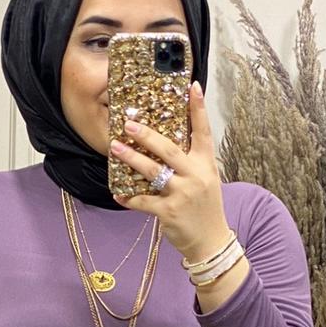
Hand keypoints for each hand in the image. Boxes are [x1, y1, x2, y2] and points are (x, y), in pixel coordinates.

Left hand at [109, 82, 231, 262]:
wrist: (210, 240)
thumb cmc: (204, 206)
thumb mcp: (206, 179)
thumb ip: (189, 162)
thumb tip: (165, 143)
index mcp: (206, 164)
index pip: (203, 131)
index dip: (198, 109)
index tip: (192, 87)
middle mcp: (195, 175)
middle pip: (169, 149)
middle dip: (147, 135)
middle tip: (128, 124)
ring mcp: (182, 194)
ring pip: (152, 172)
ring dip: (131, 159)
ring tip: (115, 148)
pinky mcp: (168, 212)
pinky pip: (142, 201)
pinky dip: (128, 197)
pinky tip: (117, 192)